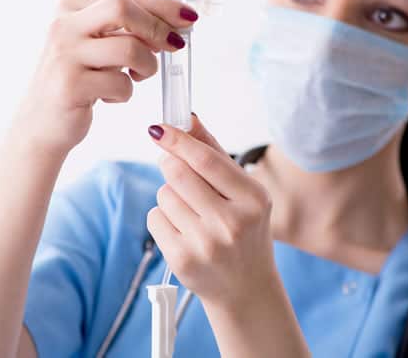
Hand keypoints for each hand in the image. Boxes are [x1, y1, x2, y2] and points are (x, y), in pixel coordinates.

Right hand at [15, 0, 198, 152]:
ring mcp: (65, 55)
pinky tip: (108, 97)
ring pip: (129, 48)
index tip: (188, 17)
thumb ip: (127, 30)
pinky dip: (125, 93)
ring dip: (146, 67)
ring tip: (136, 78)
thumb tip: (176, 22)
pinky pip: (121, 84)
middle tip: (174, 46)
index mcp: (70, 9)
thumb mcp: (97, 47)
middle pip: (123, 9)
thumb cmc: (77, 82)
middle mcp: (63, 26)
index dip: (162, 6)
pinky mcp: (71, 85)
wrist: (41, 124)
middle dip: (157, 28)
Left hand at [146, 114, 275, 308]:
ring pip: (163, 195)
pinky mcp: (182, 260)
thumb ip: (215, 153)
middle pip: (177, 173)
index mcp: (253, 199)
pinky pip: (155, 218)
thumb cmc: (244, 231)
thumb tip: (189, 118)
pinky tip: (183, 231)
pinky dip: (162, 219)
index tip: (159, 128)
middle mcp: (232, 222)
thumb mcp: (244, 193)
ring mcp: (206, 244)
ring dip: (170, 196)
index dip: (178, 140)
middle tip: (175, 167)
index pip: (206, 160)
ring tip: (191, 212)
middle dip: (170, 164)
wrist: (245, 288)